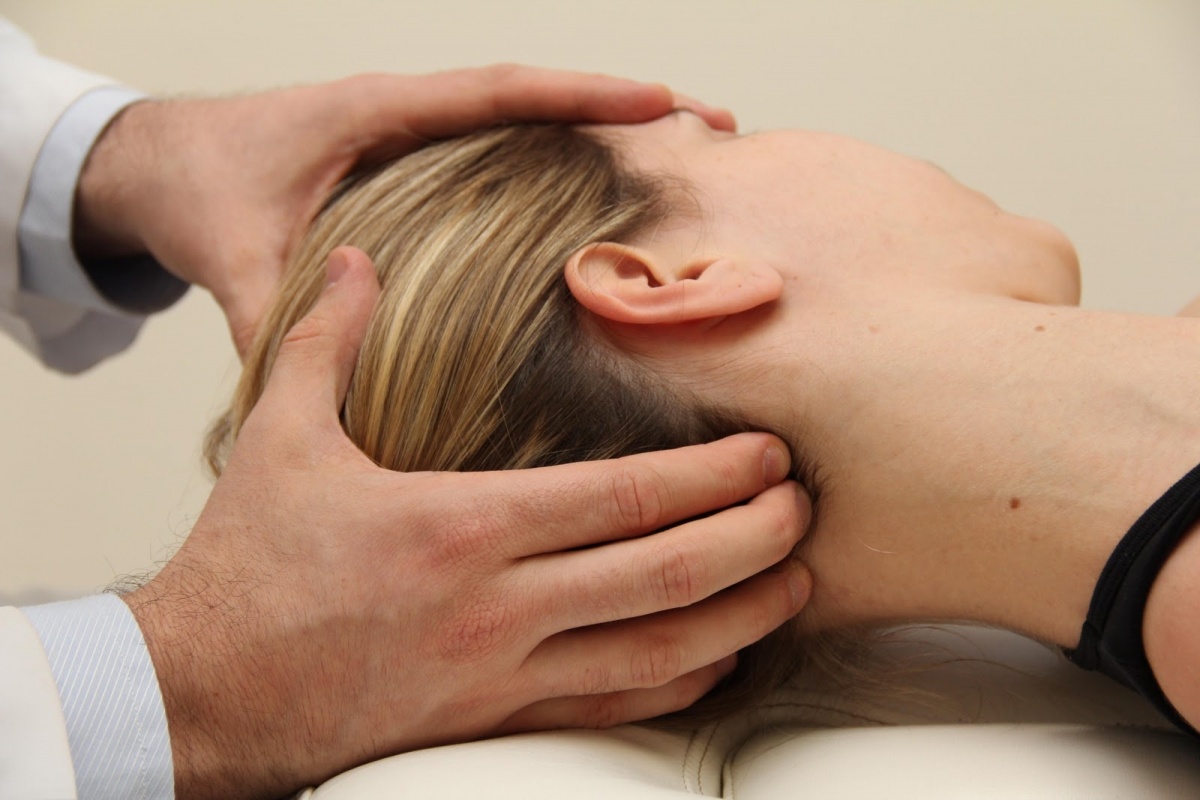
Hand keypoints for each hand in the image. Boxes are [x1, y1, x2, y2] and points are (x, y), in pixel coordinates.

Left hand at [73, 66, 735, 354]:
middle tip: (716, 131)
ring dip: (609, 143)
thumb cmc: (197, 180)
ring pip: (532, 132)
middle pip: (543, 103)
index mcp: (382, 111)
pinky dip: (565, 174)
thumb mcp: (230, 246)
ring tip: (690, 168)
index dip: (584, 96)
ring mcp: (423, 146)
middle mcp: (415, 120)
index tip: (662, 106)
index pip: (501, 92)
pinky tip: (609, 214)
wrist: (160, 163)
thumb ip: (268, 310)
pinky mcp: (421, 177)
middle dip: (629, 111)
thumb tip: (308, 392)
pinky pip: (507, 164)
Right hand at [123, 247, 810, 798]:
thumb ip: (328, 339)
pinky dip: (682, 681)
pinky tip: (721, 654)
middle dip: (753, 539)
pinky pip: (613, 707)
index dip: (710, 476)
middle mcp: (496, 605)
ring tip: (796, 583)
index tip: (767, 453)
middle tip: (807, 508)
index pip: (622, 497)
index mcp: (458, 526)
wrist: (201, 689)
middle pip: (664, 573)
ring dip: (741, 617)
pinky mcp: (492, 721)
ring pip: (657, 652)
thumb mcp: (278, 436)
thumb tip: (359, 260)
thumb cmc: (246, 566)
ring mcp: (501, 673)